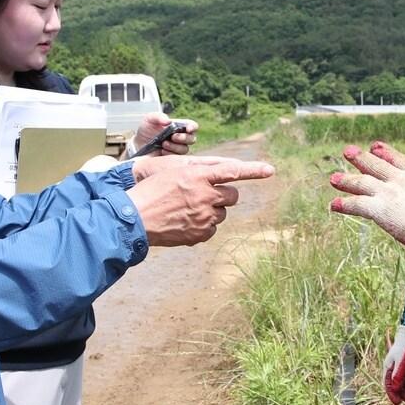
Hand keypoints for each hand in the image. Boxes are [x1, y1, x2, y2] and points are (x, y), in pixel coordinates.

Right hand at [127, 159, 274, 246]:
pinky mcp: (200, 234)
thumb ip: (199, 174)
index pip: (231, 171)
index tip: (270, 170)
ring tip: (188, 210)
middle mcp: (204, 195)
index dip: (253, 170)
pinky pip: (213, 229)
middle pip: (232, 196)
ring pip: (222, 213)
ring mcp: (203, 217)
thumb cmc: (150, 192)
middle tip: (205, 196)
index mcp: (197, 176)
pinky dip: (204, 226)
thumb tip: (220, 178)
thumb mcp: (173, 173)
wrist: (134, 219)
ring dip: (212, 211)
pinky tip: (186, 223)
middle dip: (224, 196)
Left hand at [130, 113, 198, 156]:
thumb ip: (158, 116)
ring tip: (164, 144)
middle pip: (192, 139)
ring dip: (175, 147)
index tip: (188, 128)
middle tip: (173, 137)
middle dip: (184, 138)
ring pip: (185, 149)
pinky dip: (170, 154)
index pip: (192, 126)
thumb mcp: (149, 119)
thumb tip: (168, 121)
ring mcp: (178, 149)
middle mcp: (181, 137)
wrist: (139, 144)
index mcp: (179, 126)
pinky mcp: (174, 159)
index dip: (193, 127)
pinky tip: (162, 151)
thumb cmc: (146, 130)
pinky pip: (177, 158)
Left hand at [329, 141, 404, 247]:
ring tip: (334, 178)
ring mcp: (389, 192)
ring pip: (363, 182)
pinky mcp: (379, 208)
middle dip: (362, 159)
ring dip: (347, 180)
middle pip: (377, 166)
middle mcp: (402, 180)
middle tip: (349, 152)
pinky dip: (345, 204)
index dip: (386, 153)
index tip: (377, 146)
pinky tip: (334, 205)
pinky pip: (357, 205)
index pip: (399, 161)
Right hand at [382, 325, 404, 403]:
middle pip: (395, 384)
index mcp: (388, 366)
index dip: (392, 394)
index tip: (397, 403)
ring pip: (402, 381)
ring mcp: (400, 366)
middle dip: (402, 393)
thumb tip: (395, 388)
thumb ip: (398, 375)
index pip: (388, 384)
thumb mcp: (403, 361)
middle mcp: (393, 367)